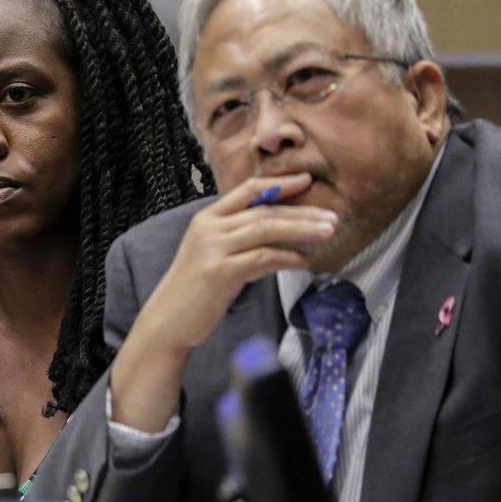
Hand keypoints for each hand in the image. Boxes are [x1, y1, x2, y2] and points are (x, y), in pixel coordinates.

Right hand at [109, 173, 336, 431]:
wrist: (167, 320)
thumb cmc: (194, 290)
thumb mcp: (214, 255)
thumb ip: (240, 239)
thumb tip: (283, 234)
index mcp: (207, 218)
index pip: (247, 190)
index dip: (279, 183)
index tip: (308, 181)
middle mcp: (208, 228)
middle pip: (263, 210)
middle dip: (302, 211)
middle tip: (332, 216)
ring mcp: (213, 249)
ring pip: (266, 229)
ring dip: (302, 230)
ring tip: (328, 232)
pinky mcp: (220, 272)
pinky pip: (263, 258)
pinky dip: (288, 258)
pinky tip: (305, 262)